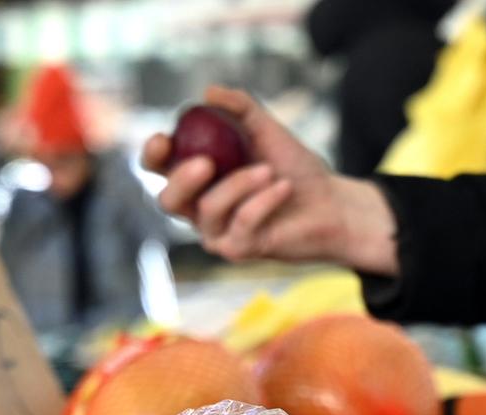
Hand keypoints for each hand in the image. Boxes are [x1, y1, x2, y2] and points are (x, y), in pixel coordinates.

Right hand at [142, 87, 396, 274]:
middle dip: (183, 179)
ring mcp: (217, 232)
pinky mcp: (239, 250)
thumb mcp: (266, 130)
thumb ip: (239, 108)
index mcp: (195, 176)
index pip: (158, 168)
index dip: (153, 154)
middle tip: (207, 162)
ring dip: (238, 185)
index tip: (164, 138)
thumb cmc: (295, 168)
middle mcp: (198, 207)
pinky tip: (283, 188)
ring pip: (208, 210)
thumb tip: (208, 93)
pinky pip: (241, 223)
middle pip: (168, 200)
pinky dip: (263, 201)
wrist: (332, 203)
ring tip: (269, 171)